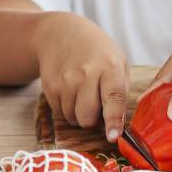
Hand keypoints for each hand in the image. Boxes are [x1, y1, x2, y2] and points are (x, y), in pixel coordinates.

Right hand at [35, 12, 128, 141]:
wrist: (61, 33)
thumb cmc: (98, 52)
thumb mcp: (118, 62)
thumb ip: (121, 91)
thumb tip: (120, 123)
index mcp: (110, 67)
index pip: (113, 99)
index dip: (113, 121)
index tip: (113, 137)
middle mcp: (86, 74)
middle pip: (87, 117)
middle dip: (93, 121)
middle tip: (97, 107)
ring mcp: (65, 81)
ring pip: (73, 119)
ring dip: (80, 115)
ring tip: (83, 95)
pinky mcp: (50, 86)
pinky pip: (61, 113)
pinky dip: (67, 109)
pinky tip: (71, 91)